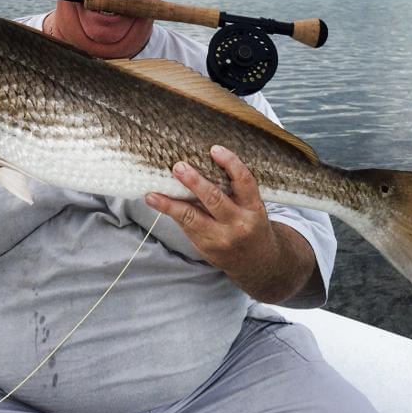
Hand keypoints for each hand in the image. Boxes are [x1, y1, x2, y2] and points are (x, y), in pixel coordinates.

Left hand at [145, 145, 317, 301]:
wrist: (259, 263)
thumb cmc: (251, 224)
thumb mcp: (252, 207)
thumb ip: (234, 189)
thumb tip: (201, 161)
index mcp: (254, 208)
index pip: (244, 182)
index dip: (231, 163)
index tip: (214, 149)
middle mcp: (239, 223)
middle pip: (215, 199)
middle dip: (195, 182)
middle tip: (178, 167)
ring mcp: (221, 238)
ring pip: (193, 218)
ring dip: (170, 205)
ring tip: (152, 195)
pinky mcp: (207, 249)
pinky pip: (187, 228)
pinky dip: (172, 213)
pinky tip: (156, 203)